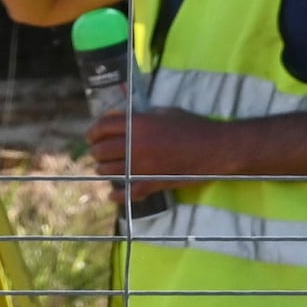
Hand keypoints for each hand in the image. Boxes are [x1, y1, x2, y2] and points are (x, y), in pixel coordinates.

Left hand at [88, 105, 253, 192]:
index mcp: (138, 124)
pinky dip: (117, 195)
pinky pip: (126, 193)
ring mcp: (141, 167)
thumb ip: (141, 114)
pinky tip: (113, 194)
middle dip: (96, 151)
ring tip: (107, 167)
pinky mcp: (151, 184)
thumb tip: (123, 112)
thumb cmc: (193, 126)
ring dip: (104, 169)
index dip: (93, 131)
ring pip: (108, 171)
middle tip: (99, 152)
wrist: (215, 149)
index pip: (102, 127)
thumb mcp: (165, 112)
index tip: (92, 136)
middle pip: (100, 150)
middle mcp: (135, 146)